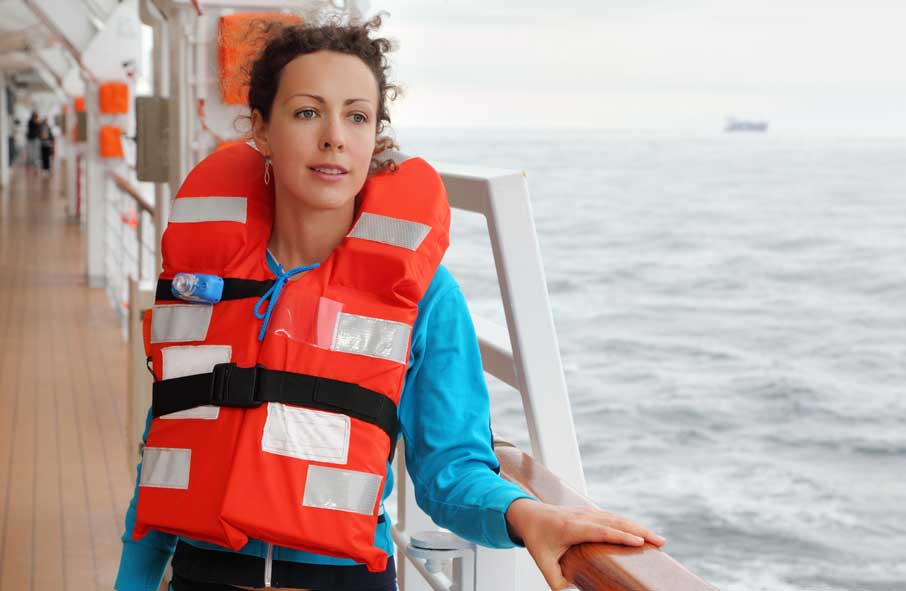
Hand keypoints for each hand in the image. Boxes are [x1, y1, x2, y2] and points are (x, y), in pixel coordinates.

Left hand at [505, 498, 665, 589]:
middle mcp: (582, 516)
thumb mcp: (541, 561)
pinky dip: (629, 523)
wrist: (528, 513)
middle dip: (639, 530)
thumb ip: (554, 580)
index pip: (600, 531)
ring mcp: (587, 511)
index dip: (620, 535)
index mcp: (570, 527)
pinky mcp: (590, 511)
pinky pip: (613, 517)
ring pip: (617, 517)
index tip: (639, 541)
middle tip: (660, 542)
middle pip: (615, 521)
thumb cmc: (536, 537)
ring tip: (657, 539)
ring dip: (638, 526)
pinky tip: (642, 532)